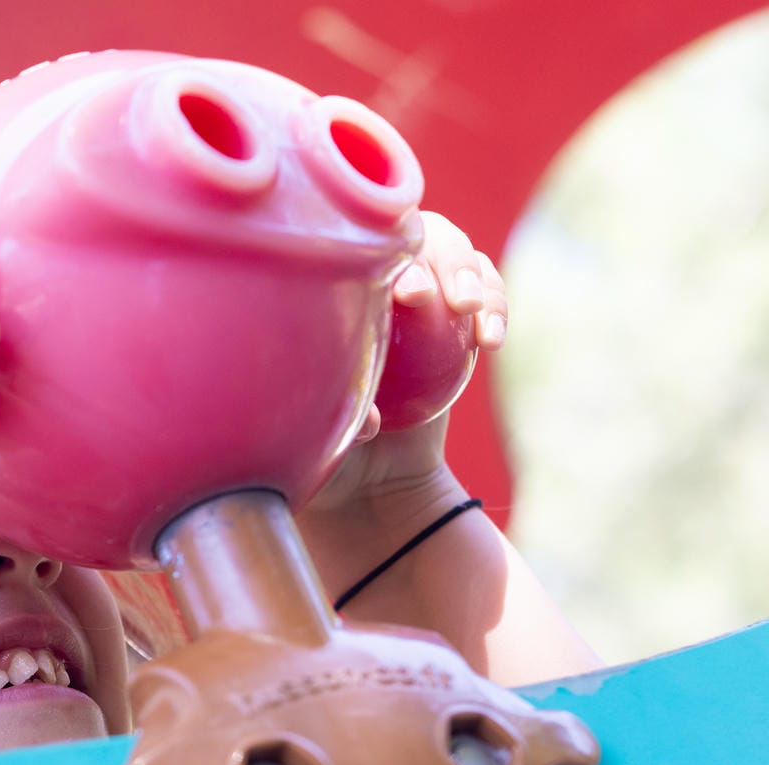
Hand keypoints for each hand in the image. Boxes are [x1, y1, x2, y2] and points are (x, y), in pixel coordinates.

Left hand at [306, 211, 506, 516]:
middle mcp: (376, 279)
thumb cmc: (329, 453)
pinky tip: (491, 340)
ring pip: (456, 251)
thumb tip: (370, 418)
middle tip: (439, 299)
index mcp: (329, 294)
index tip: (405, 296)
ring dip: (471, 274)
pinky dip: (496, 307)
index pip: (356, 249)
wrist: (374, 477)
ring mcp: (426, 293)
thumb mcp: (320, 442)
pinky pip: (487, 295)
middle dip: (435, 257)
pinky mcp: (461, 316)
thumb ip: (341, 423)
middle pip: (415, 234)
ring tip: (470, 311)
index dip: (385, 256)